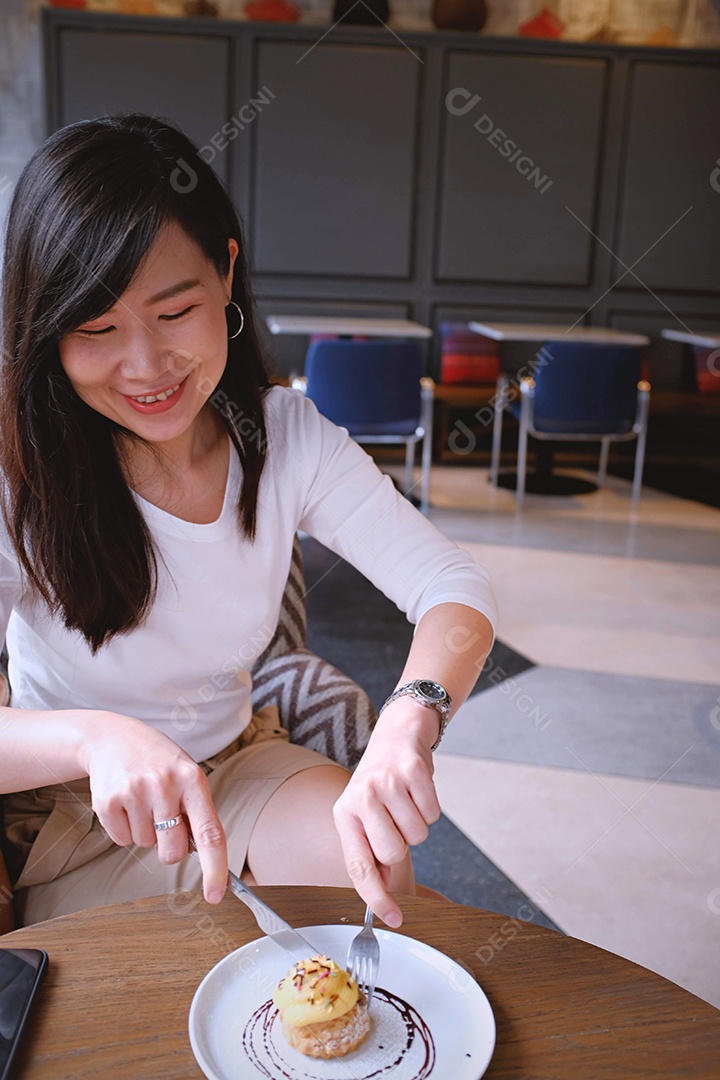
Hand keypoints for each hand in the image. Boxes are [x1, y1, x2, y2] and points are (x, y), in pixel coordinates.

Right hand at [80, 713, 226, 903]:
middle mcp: (165, 784)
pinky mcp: (107, 801)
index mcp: (192, 779)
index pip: (210, 833)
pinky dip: (123, 828)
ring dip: (144, 830)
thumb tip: (200, 855)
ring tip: (141, 798)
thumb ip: (195, 810)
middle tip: (162, 817)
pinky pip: (122, 840)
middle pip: (172, 852)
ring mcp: (134, 792)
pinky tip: (124, 801)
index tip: (216, 895)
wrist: (112, 737)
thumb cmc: (158, 761)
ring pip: (145, 845)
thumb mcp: (185, 774)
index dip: (215, 869)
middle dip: (168, 846)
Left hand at [332, 698, 440, 926]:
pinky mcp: (412, 770)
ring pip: (418, 835)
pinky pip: (433, 812)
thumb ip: (371, 849)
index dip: (376, 897)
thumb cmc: (382, 782)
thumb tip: (385, 888)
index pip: (358, 866)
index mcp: (344, 814)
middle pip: (394, 853)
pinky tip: (417, 787)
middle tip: (396, 821)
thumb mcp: (365, 813)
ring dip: (418, 822)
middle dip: (403, 845)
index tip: (393, 919)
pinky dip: (431, 805)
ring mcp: (386, 782)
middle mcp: (360, 797)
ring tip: (406, 800)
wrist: (398, 732)